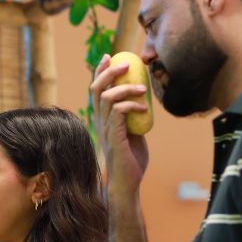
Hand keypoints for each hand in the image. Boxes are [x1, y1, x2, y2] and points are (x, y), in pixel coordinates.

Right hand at [90, 54, 149, 195]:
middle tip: (126, 63)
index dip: (100, 71)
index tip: (109, 57)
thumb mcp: (134, 134)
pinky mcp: (114, 138)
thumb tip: (143, 104)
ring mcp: (105, 130)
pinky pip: (119, 113)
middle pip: (96, 89)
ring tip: (142, 88)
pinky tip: (145, 108)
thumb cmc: (131, 161)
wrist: (127, 184)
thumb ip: (133, 119)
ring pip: (107, 98)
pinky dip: (132, 106)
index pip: (96, 90)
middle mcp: (100, 122)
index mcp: (102, 120)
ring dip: (125, 88)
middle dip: (108, 72)